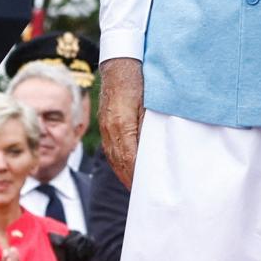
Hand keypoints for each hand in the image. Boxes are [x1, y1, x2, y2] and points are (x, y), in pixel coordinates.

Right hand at [97, 57, 144, 187]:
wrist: (120, 64)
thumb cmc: (140, 80)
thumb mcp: (150, 103)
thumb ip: (150, 126)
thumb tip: (155, 149)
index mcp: (122, 125)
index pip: (131, 159)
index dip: (139, 176)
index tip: (149, 189)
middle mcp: (110, 129)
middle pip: (121, 163)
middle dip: (132, 180)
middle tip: (145, 196)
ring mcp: (105, 128)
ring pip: (114, 158)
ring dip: (125, 174)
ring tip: (136, 187)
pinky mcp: (105, 125)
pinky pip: (111, 150)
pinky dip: (119, 163)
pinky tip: (127, 169)